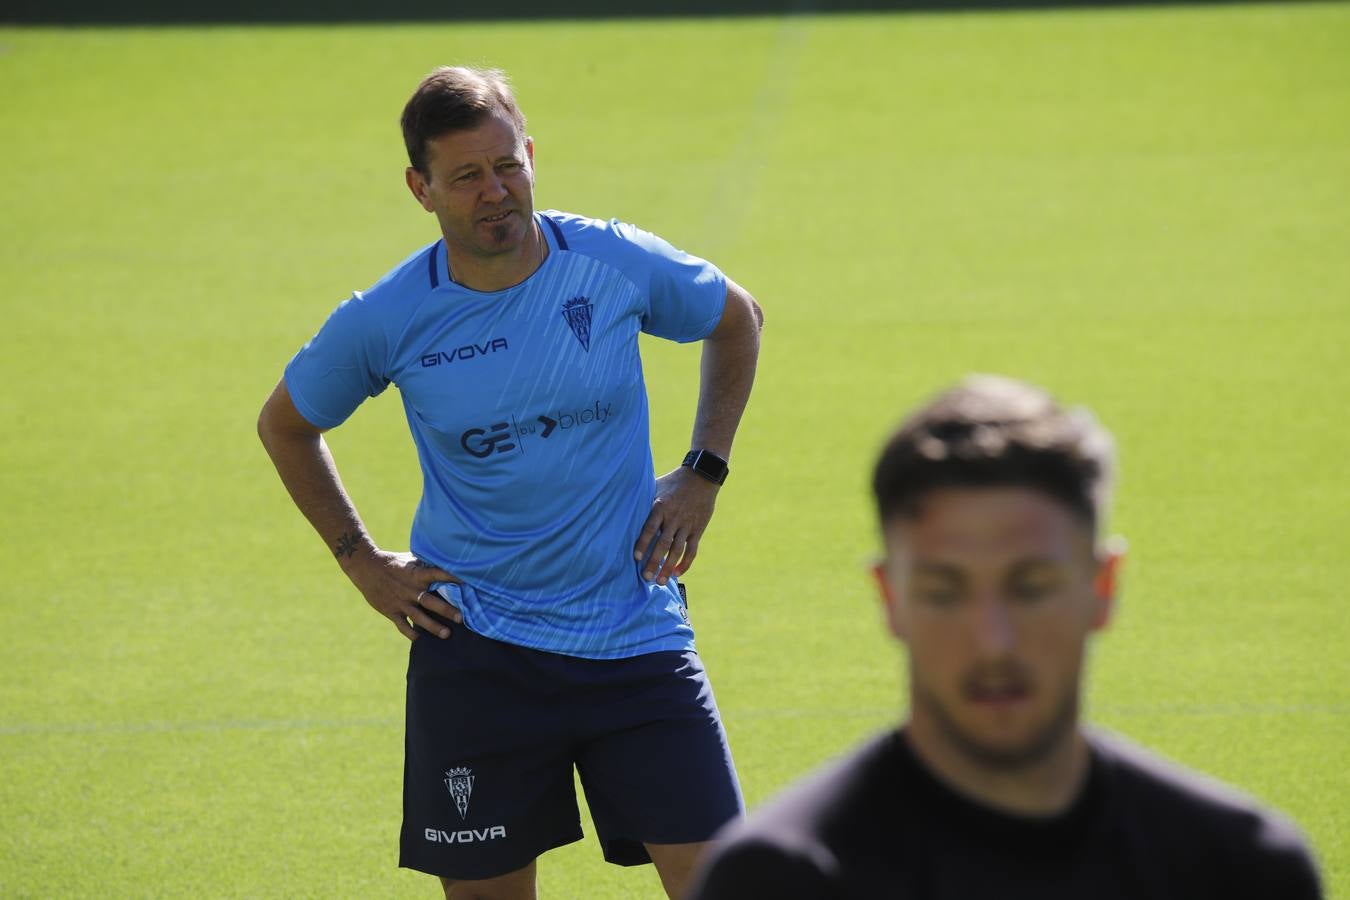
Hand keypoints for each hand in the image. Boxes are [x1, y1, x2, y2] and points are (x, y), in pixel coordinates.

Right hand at [343, 549, 462, 639]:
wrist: (365, 567)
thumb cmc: (393, 562)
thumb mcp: (410, 559)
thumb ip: (427, 565)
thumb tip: (448, 561)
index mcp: (416, 574)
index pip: (438, 574)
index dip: (452, 578)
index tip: (468, 583)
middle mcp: (410, 589)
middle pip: (431, 601)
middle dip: (447, 610)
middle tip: (462, 618)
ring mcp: (400, 602)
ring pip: (418, 617)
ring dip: (433, 626)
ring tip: (447, 634)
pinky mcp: (390, 611)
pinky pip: (402, 625)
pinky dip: (410, 633)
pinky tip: (419, 638)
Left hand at [633, 467, 719, 585]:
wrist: (701, 476)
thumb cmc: (673, 482)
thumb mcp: (656, 485)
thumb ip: (644, 499)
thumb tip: (622, 507)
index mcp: (660, 506)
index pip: (650, 528)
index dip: (643, 543)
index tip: (635, 558)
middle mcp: (674, 517)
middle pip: (663, 544)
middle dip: (654, 562)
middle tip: (646, 577)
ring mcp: (687, 524)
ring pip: (678, 550)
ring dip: (669, 567)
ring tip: (661, 581)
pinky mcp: (698, 529)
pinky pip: (692, 549)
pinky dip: (685, 563)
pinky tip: (677, 573)